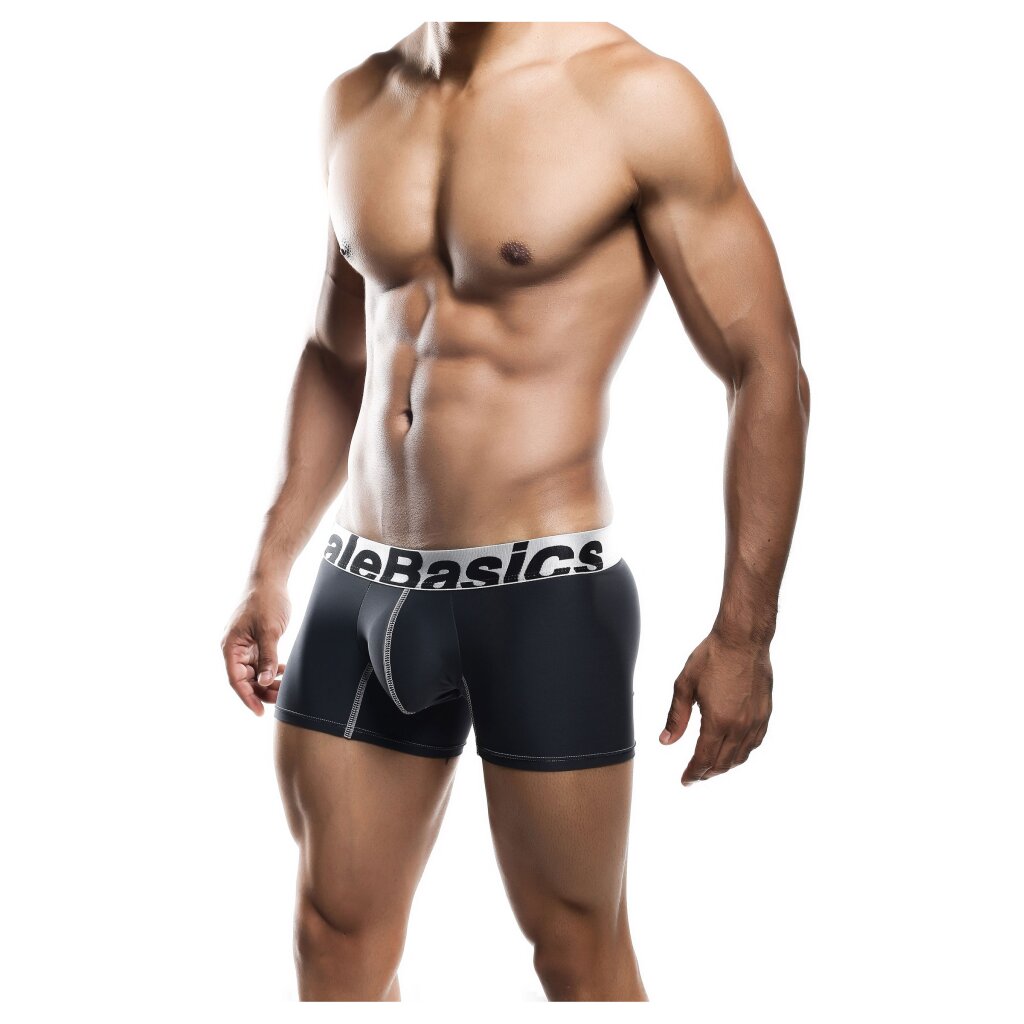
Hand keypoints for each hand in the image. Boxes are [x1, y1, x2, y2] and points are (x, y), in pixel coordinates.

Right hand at [221, 583, 290, 714]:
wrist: (271, 579)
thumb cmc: (266, 600)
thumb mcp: (269, 630)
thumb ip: (268, 657)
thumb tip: (265, 681)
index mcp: (231, 646)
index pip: (236, 680)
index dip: (247, 697)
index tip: (260, 711)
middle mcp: (234, 648)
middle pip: (245, 679)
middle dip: (262, 691)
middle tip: (282, 698)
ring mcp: (245, 645)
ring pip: (254, 672)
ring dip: (268, 681)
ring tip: (285, 687)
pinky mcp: (256, 641)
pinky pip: (261, 662)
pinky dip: (271, 669)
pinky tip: (284, 673)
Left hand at [660, 629, 772, 784]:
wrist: (743, 639)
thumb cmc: (712, 657)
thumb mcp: (684, 685)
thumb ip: (676, 717)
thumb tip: (666, 741)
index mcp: (717, 721)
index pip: (704, 759)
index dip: (693, 773)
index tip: (685, 780)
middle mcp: (739, 726)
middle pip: (723, 763)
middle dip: (707, 773)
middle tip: (695, 776)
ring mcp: (756, 721)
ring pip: (741, 756)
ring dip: (726, 766)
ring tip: (712, 767)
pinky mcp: (766, 713)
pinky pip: (755, 743)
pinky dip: (743, 753)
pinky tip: (734, 750)